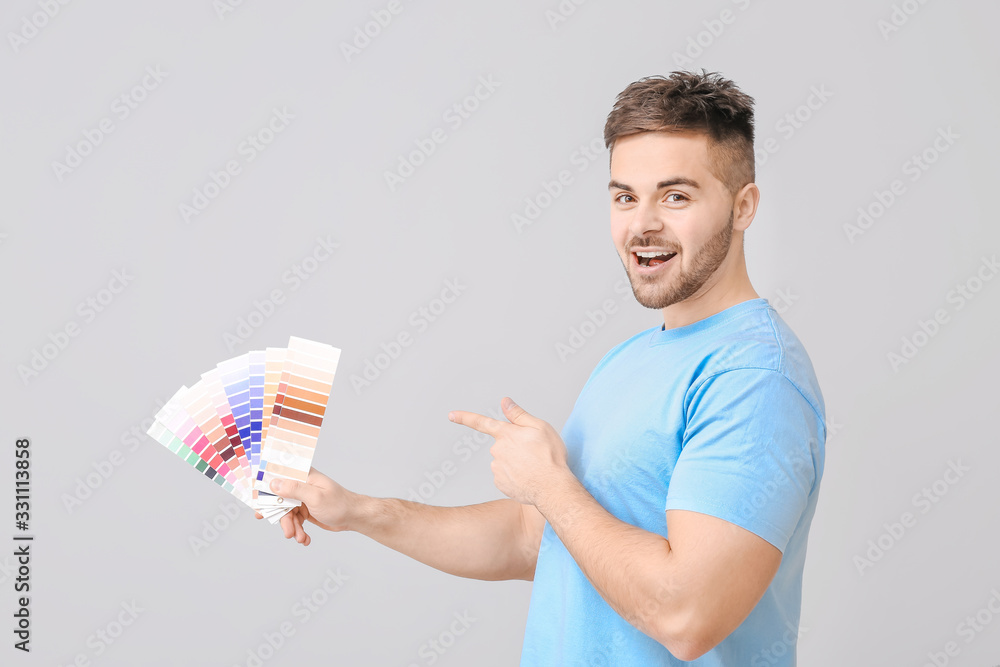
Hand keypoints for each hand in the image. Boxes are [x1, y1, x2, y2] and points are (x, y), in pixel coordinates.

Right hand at [253, 467, 354, 545]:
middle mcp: (301, 485)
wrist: (354, 517)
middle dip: (283, 519)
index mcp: (303, 476)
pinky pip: (294, 521)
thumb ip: (294, 490)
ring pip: (287, 514)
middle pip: (280, 502)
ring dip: (292, 528)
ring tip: (300, 538)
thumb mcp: (315, 497)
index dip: (266, 493)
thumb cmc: (339, 503)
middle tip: (287, 532)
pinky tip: (304, 539)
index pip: (278, 479)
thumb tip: (273, 483)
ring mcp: (302, 498)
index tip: (258, 507)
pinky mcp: (305, 510)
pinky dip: (298, 531)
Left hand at [448, 396, 570, 505]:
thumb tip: (505, 402)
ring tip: (534, 467)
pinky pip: (506, 476)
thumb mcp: (540, 427)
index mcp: (506, 434)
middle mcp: (497, 450)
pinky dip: (515, 476)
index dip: (465, 417)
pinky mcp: (500, 483)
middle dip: (515, 447)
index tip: (451, 415)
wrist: (552, 488)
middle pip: (502, 445)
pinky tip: (528, 478)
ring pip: (504, 461)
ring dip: (516, 462)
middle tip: (535, 453)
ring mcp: (497, 468)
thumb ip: (519, 414)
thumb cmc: (550, 456)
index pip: (481, 422)